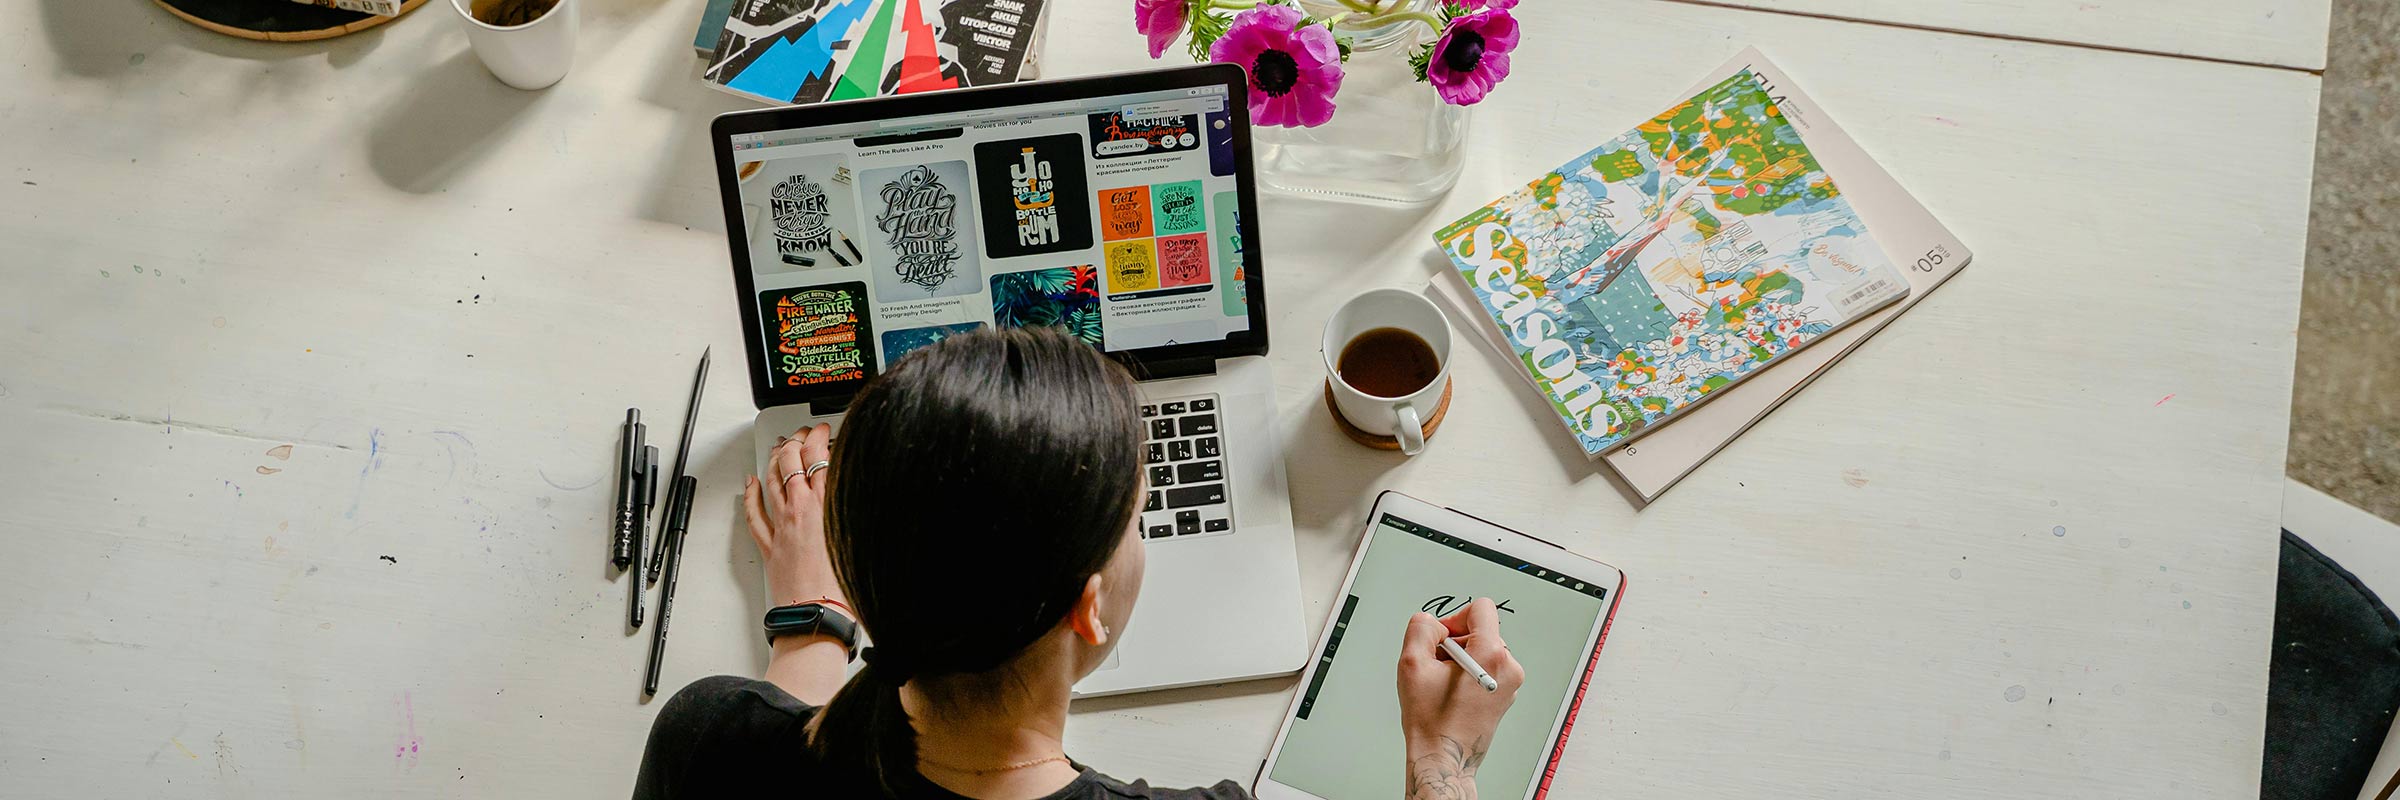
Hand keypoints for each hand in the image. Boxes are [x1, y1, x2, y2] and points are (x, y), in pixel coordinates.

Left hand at [744, 424, 843, 608]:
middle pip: (792, 461)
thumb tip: (858, 489)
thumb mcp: (860, 535)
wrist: (819, 614)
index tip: (823, 430)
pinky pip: (754, 513)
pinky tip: (751, 483)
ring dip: (776, 459)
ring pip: (772, 480)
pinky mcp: (770, 544)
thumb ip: (856, 507)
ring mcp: (782, 525)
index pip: (819, 456)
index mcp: (827, 504)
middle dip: (797, 440)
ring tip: (780, 447)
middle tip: (803, 433)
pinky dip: (751, 493)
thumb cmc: (844, 585)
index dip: (820, 436)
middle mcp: (801, 510)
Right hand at [1396, 597, 1522, 799]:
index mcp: (1491, 654)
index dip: (1455, 617)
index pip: (1482, 609)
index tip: (1443, 637)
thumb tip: (1432, 622)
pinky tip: (1454, 692)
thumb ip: (1421, 628)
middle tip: (1437, 666)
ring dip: (1461, 658)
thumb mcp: (1412, 663)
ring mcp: (1510, 683)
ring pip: (1483, 649)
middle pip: (1482, 630)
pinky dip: (1469, 672)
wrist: (1443, 756)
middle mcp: (1508, 667)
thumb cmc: (1431, 719)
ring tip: (1444, 683)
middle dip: (1456, 642)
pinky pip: (1488, 668)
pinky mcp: (1506, 694)